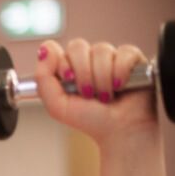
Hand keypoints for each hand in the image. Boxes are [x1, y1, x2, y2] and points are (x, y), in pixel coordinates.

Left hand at [35, 39, 159, 147]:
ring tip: (105, 96)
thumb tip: (44, 50)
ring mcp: (109, 57)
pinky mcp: (131, 57)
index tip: (68, 80)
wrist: (120, 130)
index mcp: (67, 68)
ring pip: (100, 49)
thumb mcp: (57, 105)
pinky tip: (120, 87)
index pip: (54, 48)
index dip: (61, 63)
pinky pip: (123, 52)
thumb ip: (43, 79)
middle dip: (82, 73)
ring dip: (101, 78)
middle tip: (88, 93)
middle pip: (77, 46)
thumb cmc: (90, 119)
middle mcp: (87, 59)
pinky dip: (120, 72)